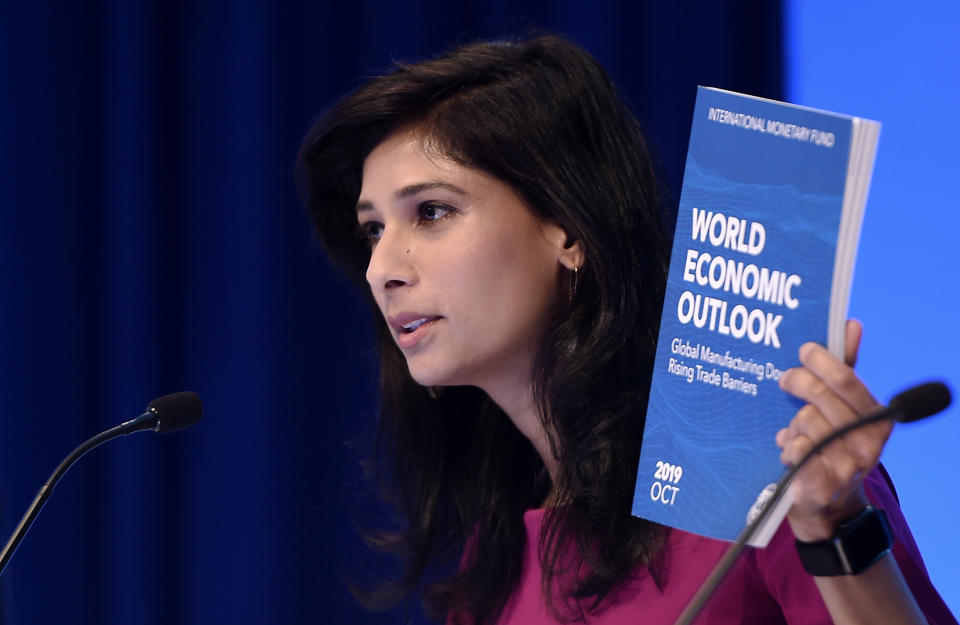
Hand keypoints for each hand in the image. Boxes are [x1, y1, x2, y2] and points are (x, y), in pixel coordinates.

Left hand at [775, 320, 891, 540]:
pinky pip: (795, 451)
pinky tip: (789, 449)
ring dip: (793, 423)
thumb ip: (846, 366)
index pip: (847, 380)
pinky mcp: (821, 485)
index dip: (822, 361)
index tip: (804, 350)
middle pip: (819, 397)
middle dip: (797, 383)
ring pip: (803, 422)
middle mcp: (867, 443)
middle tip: (785, 380)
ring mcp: (846, 466)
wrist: (827, 502)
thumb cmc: (831, 442)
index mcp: (877, 419)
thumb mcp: (842, 405)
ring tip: (796, 431)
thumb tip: (851, 324)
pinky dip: (788, 446)